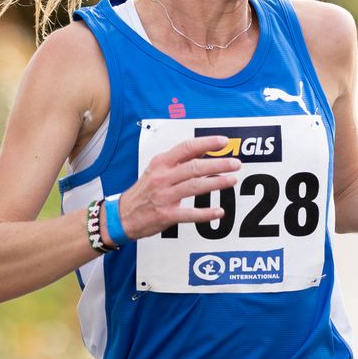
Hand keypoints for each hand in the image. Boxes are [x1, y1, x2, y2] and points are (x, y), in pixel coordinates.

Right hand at [117, 135, 241, 239]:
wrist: (122, 216)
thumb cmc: (144, 191)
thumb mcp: (156, 170)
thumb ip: (178, 161)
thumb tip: (203, 151)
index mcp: (161, 163)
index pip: (186, 148)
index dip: (207, 143)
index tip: (224, 142)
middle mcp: (162, 177)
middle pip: (195, 166)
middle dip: (218, 163)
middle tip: (235, 163)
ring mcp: (164, 196)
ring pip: (195, 186)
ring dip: (216, 182)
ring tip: (232, 180)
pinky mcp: (166, 215)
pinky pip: (190, 214)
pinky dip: (206, 213)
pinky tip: (219, 211)